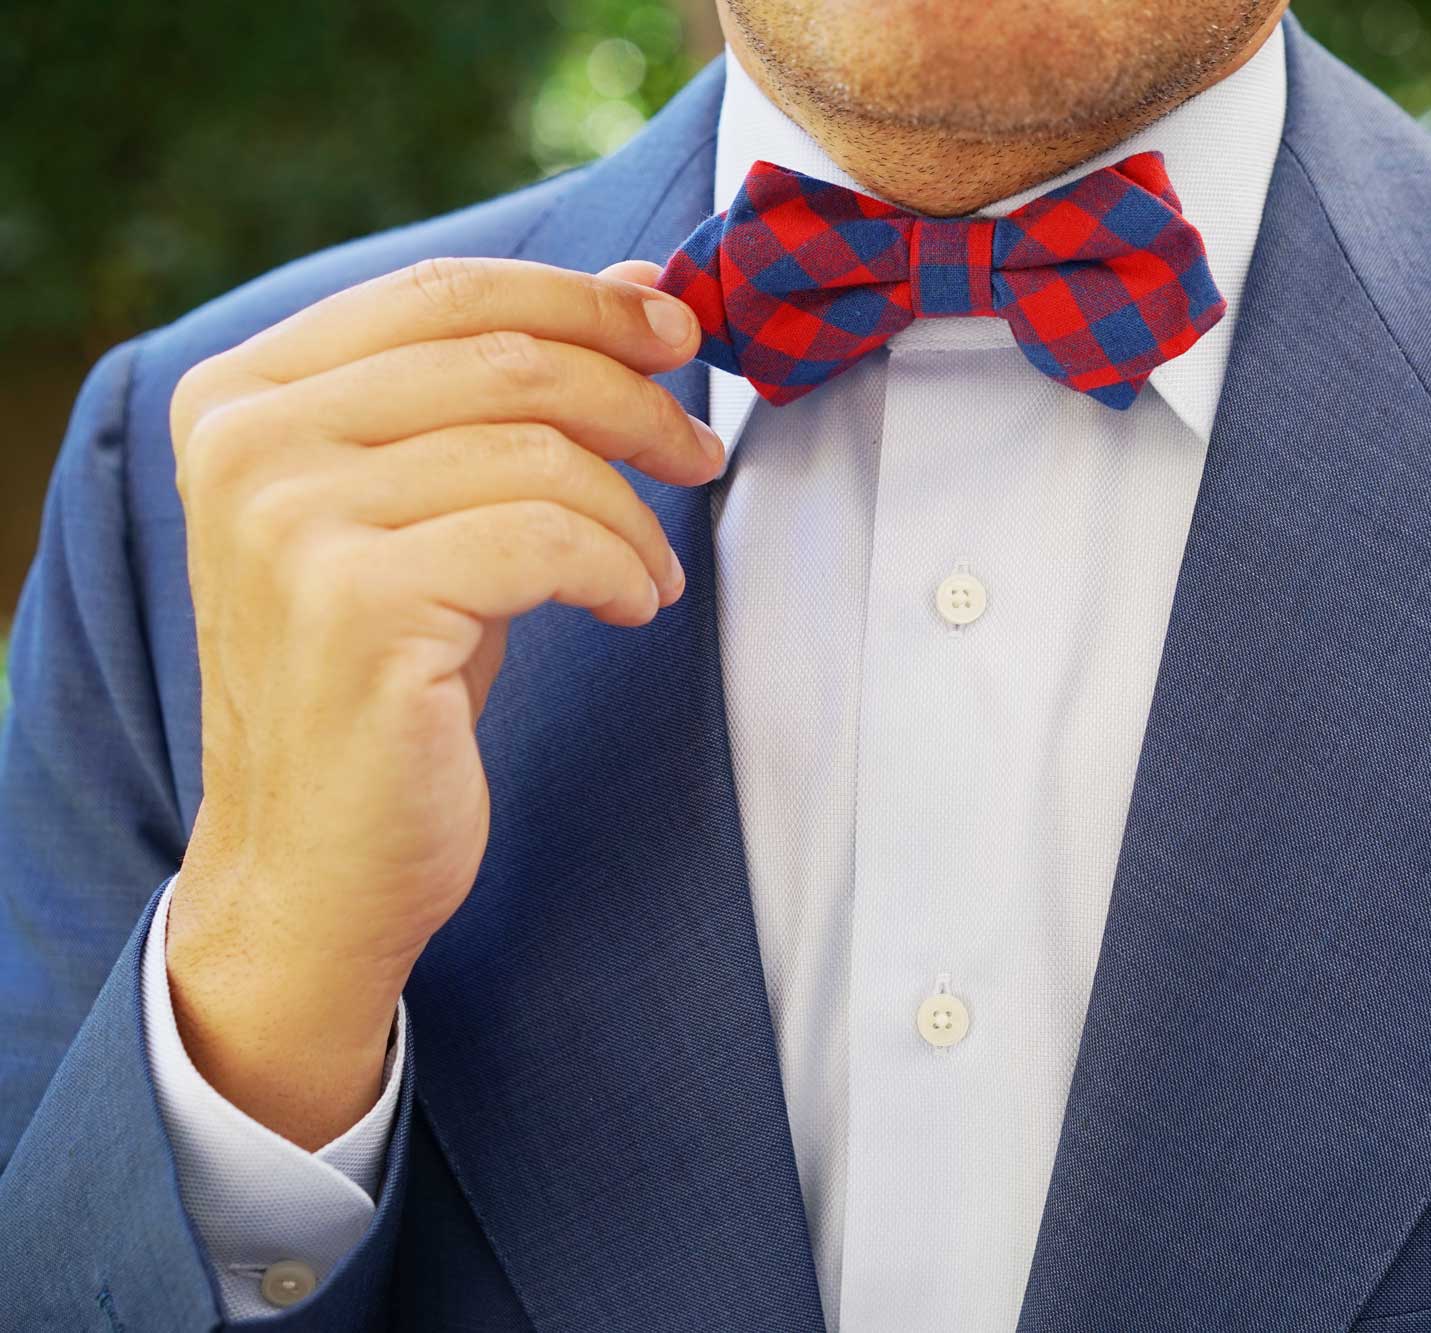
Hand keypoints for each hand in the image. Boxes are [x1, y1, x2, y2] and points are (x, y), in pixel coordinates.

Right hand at [162, 256, 720, 1147]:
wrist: (313, 863)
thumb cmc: (385, 681)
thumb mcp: (430, 511)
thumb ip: (501, 397)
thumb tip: (640, 287)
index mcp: (244, 395)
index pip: (443, 290)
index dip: (582, 299)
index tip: (678, 331)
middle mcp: (248, 441)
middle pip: (505, 356)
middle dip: (636, 397)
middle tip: (699, 450)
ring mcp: (288, 520)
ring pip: (538, 450)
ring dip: (634, 507)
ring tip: (654, 567)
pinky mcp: (353, 603)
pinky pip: (546, 539)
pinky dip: (619, 567)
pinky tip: (632, 603)